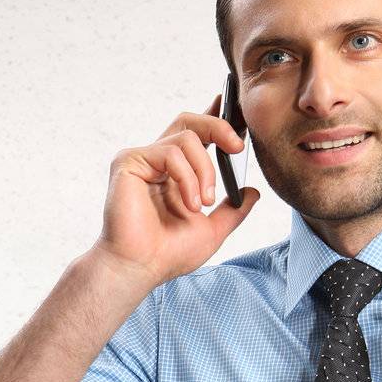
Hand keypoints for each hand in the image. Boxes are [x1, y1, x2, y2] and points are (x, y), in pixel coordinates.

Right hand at [94, 93, 259, 287]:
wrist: (140, 268)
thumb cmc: (168, 254)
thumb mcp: (212, 230)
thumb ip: (233, 209)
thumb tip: (253, 191)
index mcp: (175, 172)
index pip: (196, 135)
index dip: (215, 118)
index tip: (236, 113)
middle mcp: (158, 161)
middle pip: (190, 121)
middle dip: (219, 127)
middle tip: (238, 147)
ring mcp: (142, 159)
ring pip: (186, 137)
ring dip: (204, 170)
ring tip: (203, 203)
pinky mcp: (129, 162)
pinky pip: (170, 152)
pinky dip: (187, 177)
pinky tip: (190, 203)